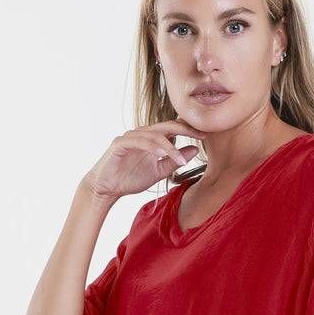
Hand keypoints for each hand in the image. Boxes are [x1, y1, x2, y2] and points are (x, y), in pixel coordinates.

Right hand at [81, 119, 204, 200]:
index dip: (190, 130)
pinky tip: (161, 154)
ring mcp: (130, 137)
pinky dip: (150, 147)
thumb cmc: (131, 178)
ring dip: (169, 147)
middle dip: (185, 130)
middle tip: (201, 136)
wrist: (107, 188)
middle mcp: (142, 134)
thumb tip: (194, 150)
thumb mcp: (159, 171)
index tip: (206, 135)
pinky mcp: (120, 144)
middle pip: (167, 126)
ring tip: (181, 159)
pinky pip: (138, 142)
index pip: (174, 129)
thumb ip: (174, 160)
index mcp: (152, 138)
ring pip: (154, 135)